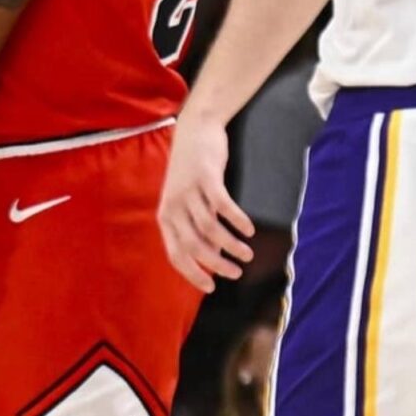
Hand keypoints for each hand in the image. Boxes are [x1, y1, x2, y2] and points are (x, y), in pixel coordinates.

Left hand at [158, 115, 255, 292]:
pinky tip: (249, 230)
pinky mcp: (206, 178)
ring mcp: (189, 192)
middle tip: (237, 272)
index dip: (193, 273)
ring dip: (231, 245)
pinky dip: (237, 220)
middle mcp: (173, 207)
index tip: (212, 286)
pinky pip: (222, 206)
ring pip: (210, 229)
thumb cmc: (192, 168)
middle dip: (217, 264)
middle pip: (195, 246)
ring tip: (248, 253)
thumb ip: (193, 223)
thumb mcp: (185, 199)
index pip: (176, 255)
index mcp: (165, 217)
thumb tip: (214, 251)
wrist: (195, 129)